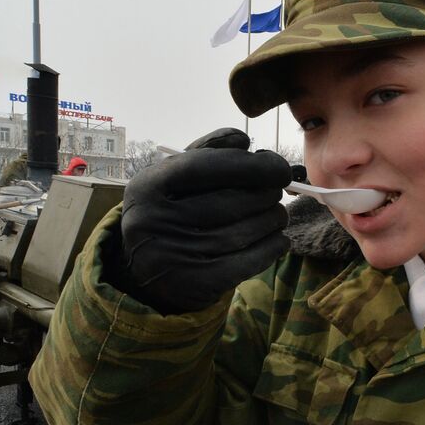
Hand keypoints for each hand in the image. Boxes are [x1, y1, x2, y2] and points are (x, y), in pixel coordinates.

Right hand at [116, 128, 291, 313]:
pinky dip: (272, 247)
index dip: (249, 166)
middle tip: (277, 192)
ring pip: (244, 231)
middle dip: (266, 194)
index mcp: (147, 186)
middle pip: (230, 201)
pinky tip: (278, 239)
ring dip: (273, 220)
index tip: (278, 167)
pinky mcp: (197, 283)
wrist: (146, 275)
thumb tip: (244, 141)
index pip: (204, 167)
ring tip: (277, 214)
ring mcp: (174, 255)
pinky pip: (249, 261)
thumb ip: (206, 153)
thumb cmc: (170, 214)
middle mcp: (155, 221)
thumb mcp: (174, 180)